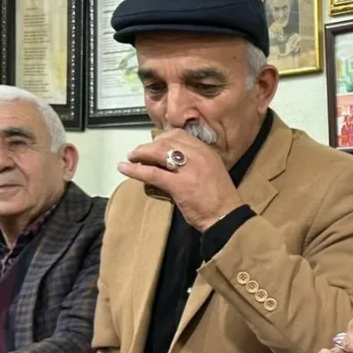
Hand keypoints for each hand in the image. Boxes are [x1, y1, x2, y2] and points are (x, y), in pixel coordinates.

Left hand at [118, 130, 243, 231]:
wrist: (227, 217)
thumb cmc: (221, 200)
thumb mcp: (211, 172)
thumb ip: (196, 164)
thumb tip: (174, 164)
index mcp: (207, 152)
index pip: (180, 135)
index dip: (162, 138)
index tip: (155, 144)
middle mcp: (198, 155)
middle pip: (166, 141)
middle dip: (149, 145)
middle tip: (139, 153)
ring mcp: (189, 169)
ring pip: (158, 152)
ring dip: (140, 154)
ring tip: (131, 159)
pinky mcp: (179, 185)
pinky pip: (152, 173)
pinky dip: (135, 170)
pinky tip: (124, 168)